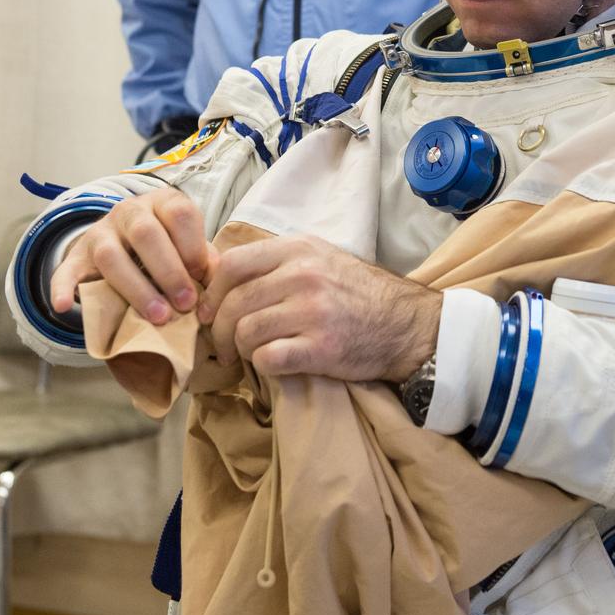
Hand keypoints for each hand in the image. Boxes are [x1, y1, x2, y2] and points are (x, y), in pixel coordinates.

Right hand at [50, 189, 216, 323]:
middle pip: (145, 234)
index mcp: (162, 203)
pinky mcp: (77, 257)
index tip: (202, 276)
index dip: (193, 246)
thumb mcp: (187, 246)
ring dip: (136, 288)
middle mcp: (129, 212)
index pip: (179, 213)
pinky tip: (65, 306)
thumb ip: (204, 261)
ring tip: (158, 316)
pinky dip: (63, 287)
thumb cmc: (167, 247)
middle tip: (185, 304)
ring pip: (111, 255)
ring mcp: (99, 232)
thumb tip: (217, 286)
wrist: (123, 241)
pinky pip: (66, 269)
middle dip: (169, 271)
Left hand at [197, 233, 441, 382]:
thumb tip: (219, 274)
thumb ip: (276, 261)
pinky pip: (267, 358)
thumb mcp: (319, 258)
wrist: (405, 325)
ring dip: (239, 350)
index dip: (212, 292)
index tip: (209, 311)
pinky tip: (271, 364)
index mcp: (297, 249)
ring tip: (246, 357)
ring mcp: (312, 311)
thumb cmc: (357, 293)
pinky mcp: (321, 347)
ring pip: (245, 331)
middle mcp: (303, 275)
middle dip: (218, 329)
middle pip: (233, 302)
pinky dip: (261, 366)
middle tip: (222, 345)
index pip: (231, 264)